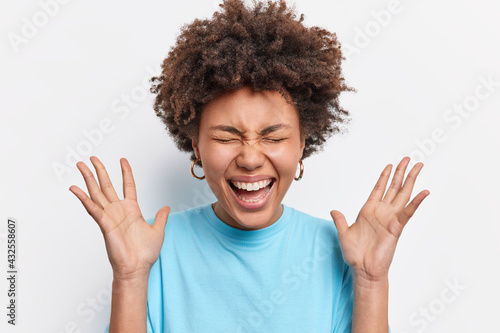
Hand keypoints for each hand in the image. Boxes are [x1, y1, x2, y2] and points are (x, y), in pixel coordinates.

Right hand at [69, 156, 169, 280]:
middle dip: (99, 171)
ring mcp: (110, 216)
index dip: (126, 172)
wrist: (137, 268)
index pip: (128, 185)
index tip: (123, 160)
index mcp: (132, 210)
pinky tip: (75, 188)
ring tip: (80, 165)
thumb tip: (166, 207)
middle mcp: (119, 210)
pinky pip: (92, 208)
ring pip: (97, 193)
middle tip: (92, 158)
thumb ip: (160, 217)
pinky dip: (83, 198)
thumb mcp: (158, 230)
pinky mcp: (104, 224)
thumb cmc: (145, 253)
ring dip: (88, 179)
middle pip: (107, 185)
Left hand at [330, 156, 429, 282]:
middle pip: (394, 187)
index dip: (384, 177)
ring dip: (410, 180)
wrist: (363, 270)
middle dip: (401, 173)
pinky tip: (424, 192)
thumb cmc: (355, 254)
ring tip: (418, 166)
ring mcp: (390, 218)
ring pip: (403, 194)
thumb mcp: (343, 234)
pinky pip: (407, 212)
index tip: (390, 165)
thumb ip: (340, 220)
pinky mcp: (396, 227)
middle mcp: (381, 212)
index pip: (378, 189)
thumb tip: (333, 210)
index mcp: (369, 210)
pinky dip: (416, 202)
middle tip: (408, 159)